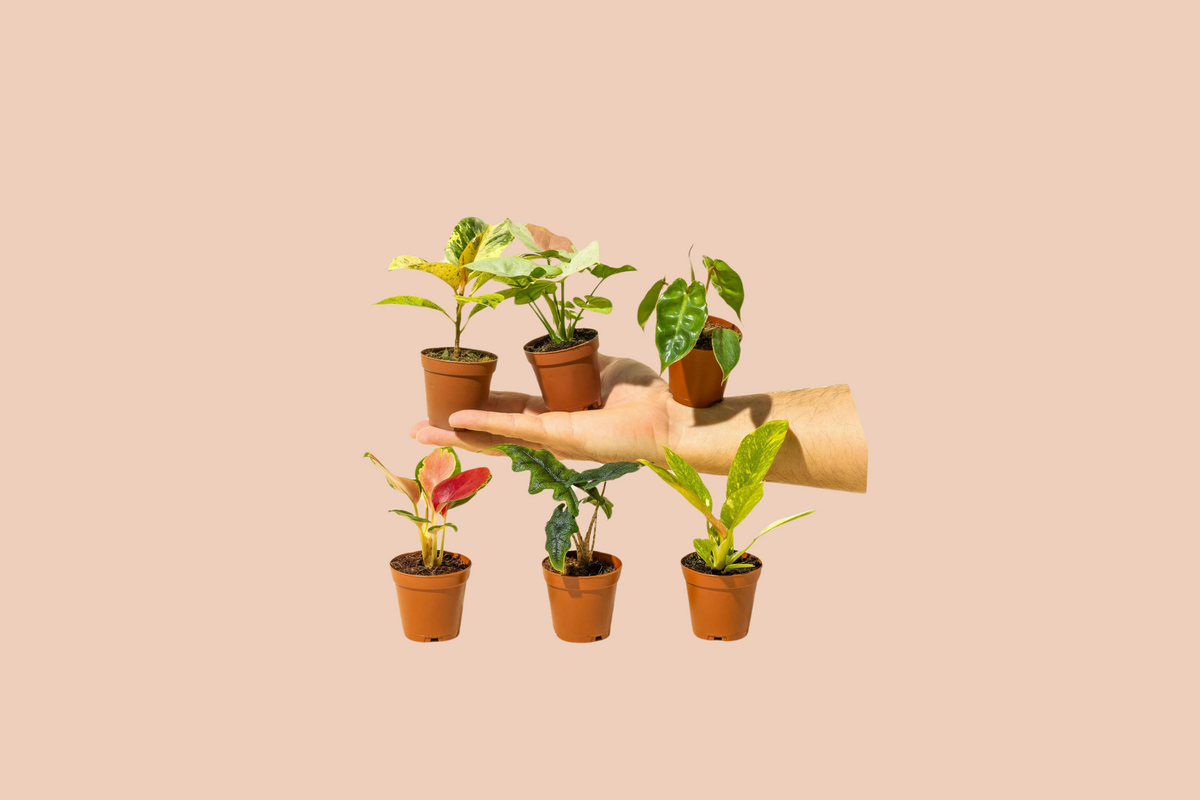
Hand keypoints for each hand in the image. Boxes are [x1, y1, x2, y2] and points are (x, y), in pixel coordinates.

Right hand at [410, 354, 673, 463]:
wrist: (670, 416)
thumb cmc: (646, 396)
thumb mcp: (605, 368)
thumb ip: (580, 363)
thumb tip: (566, 350)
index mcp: (558, 416)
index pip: (509, 412)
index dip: (479, 408)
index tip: (451, 405)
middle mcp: (550, 431)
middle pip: (492, 429)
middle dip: (454, 428)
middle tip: (418, 428)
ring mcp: (551, 438)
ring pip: (494, 434)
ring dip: (456, 431)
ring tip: (421, 431)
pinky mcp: (559, 436)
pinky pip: (514, 427)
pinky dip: (484, 422)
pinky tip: (456, 420)